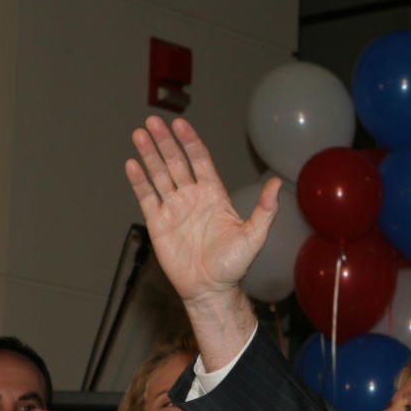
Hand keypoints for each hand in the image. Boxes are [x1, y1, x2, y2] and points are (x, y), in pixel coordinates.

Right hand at [125, 117, 279, 305]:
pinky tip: (132, 164)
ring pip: (159, 175)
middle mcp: (193, 197)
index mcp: (215, 195)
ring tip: (139, 134)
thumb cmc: (235, 265)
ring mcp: (174, 208)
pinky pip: (147, 197)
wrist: (211, 289)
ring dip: (149, 154)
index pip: (200, 160)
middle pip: (176, 162)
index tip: (180, 124)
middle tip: (153, 121)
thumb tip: (278, 184)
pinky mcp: (158, 223)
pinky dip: (139, 181)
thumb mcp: (254, 236)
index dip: (190, 141)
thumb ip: (265, 209)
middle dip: (165, 142)